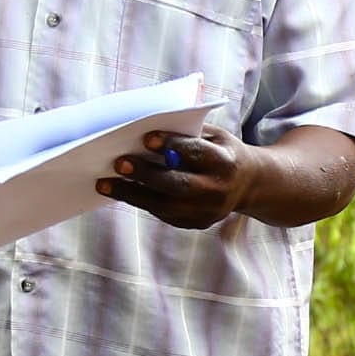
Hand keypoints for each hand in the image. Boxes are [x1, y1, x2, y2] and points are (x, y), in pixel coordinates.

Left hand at [99, 113, 249, 230]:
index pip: (196, 153)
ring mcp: (209, 211)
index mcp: (225, 161)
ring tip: (105, 184)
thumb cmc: (220, 152)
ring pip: (166, 206)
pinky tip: (123, 192)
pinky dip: (142, 202)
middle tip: (118, 163)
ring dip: (132, 194)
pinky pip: (165, 214)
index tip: (146, 138)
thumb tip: (145, 132)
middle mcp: (218, 189)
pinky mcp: (198, 223)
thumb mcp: (214, 136)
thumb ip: (188, 134)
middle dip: (146, 174)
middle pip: (178, 185)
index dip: (172, 145)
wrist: (249, 183)